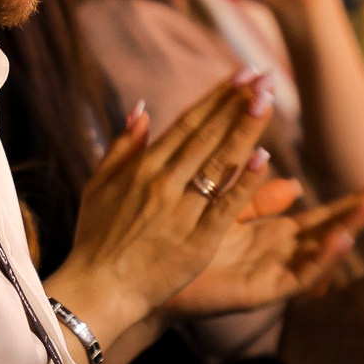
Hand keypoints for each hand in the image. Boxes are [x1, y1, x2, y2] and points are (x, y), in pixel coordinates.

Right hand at [45, 74, 275, 345]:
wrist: (97, 289)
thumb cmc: (95, 240)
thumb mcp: (99, 186)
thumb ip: (122, 146)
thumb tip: (142, 108)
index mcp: (144, 168)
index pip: (188, 123)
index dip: (217, 97)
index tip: (241, 74)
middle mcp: (164, 182)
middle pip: (208, 135)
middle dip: (238, 103)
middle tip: (265, 76)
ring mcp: (181, 211)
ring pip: (220, 162)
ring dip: (246, 129)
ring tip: (268, 100)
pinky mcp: (198, 241)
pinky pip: (226, 206)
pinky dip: (244, 181)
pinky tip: (264, 156)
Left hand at [160, 185, 363, 319]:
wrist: (145, 276)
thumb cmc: (180, 244)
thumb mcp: (224, 210)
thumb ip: (255, 195)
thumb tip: (294, 182)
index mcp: (271, 232)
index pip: (323, 214)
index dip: (354, 201)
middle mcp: (279, 253)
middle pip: (331, 229)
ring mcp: (273, 273)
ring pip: (322, 251)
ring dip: (350, 228)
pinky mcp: (261, 292)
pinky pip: (299, 277)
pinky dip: (322, 259)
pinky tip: (339, 239)